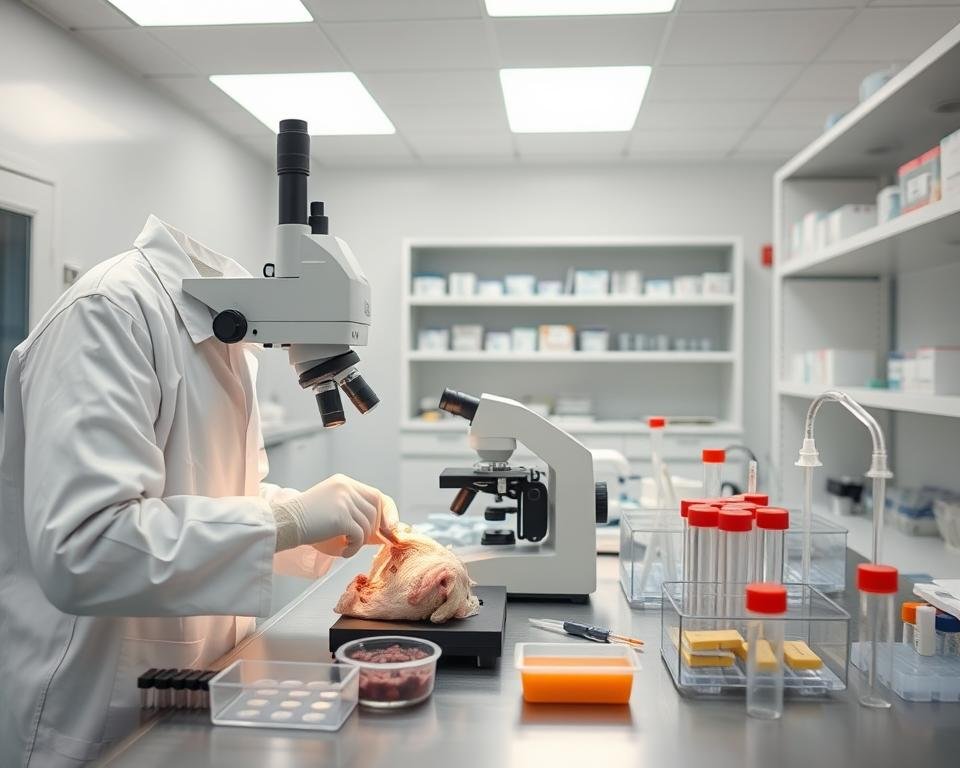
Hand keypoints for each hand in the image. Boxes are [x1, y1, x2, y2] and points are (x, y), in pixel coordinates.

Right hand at [271, 474, 399, 556]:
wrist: (283, 524)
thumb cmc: (307, 522)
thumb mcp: (334, 510)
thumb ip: (356, 513)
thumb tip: (387, 530)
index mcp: (344, 483)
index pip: (377, 495)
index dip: (388, 512)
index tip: (391, 529)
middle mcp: (346, 487)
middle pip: (375, 511)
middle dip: (373, 530)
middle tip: (357, 542)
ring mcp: (344, 500)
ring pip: (368, 525)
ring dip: (359, 541)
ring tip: (345, 547)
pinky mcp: (341, 516)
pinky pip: (359, 536)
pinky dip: (354, 548)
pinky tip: (343, 552)